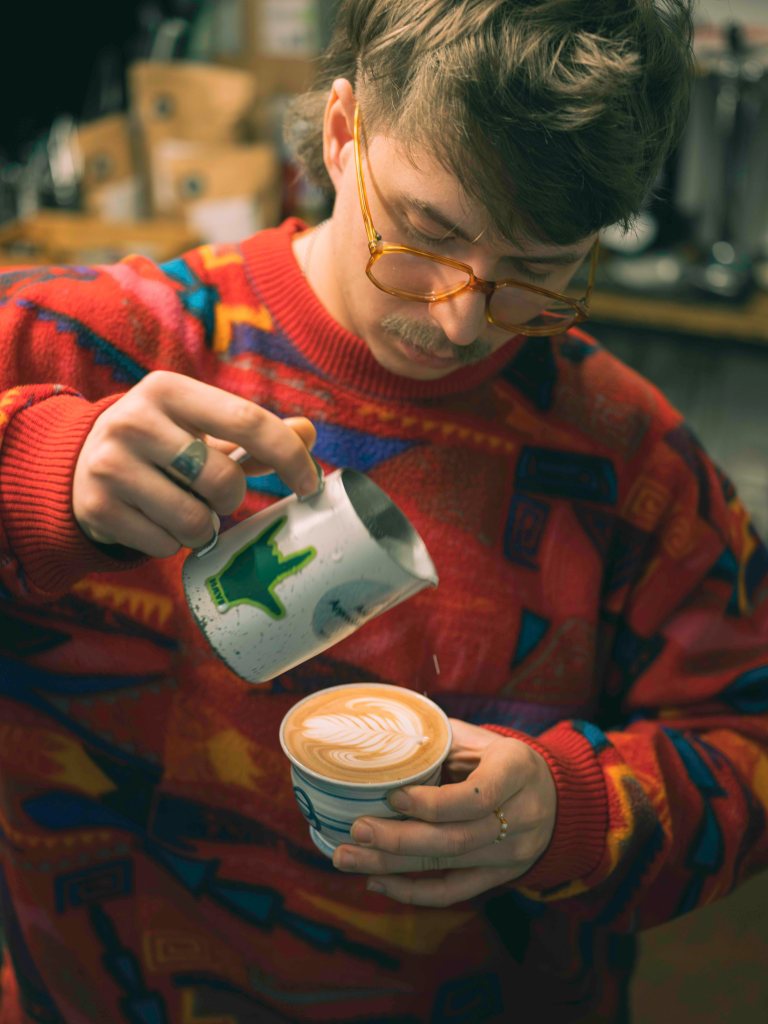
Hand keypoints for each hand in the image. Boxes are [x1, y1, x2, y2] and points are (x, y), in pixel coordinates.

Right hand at [73, 370, 318, 555]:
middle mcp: (134, 421)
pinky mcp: (97, 507)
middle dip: (231, 499)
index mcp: (168, 389)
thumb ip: (254, 433)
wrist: (78, 465)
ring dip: (203, 526)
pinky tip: (154, 521)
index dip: (288, 456)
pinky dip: (172, 543)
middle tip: (213, 495)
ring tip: (183, 508)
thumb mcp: (201, 427)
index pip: (247, 420)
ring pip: (195, 520)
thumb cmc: (161, 445)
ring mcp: (110, 465)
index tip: (309, 485)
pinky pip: (165, 544)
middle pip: (223, 480)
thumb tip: (309, 432)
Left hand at [332, 718, 556, 905]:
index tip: (391, 796)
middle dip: (400, 838)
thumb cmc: (500, 757)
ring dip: (392, 864)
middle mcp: (521, 816)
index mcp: (516, 770)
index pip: (476, 797)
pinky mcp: (500, 877)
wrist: (554, 796)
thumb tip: (382, 737)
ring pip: (448, 865)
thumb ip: (439, 739)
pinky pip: (453, 891)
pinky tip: (376, 880)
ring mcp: (512, 853)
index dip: (431, 802)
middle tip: (356, 830)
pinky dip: (412, 890)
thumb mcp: (480, 737)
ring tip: (347, 857)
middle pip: (456, 838)